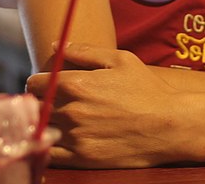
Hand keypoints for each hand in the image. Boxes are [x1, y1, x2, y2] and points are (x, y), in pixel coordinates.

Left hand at [26, 43, 183, 167]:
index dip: (38, 83)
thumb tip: (57, 45)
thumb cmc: (147, 89)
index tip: (46, 86)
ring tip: (55, 123)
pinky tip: (58, 142)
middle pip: (35, 107)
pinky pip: (51, 154)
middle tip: (51, 105)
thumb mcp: (119, 60)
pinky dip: (48, 147)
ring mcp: (74, 137)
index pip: (34, 83)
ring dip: (42, 126)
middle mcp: (69, 110)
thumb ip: (84, 51)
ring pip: (40, 130)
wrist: (170, 126)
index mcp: (75, 84)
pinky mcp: (82, 158)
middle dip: (40, 104)